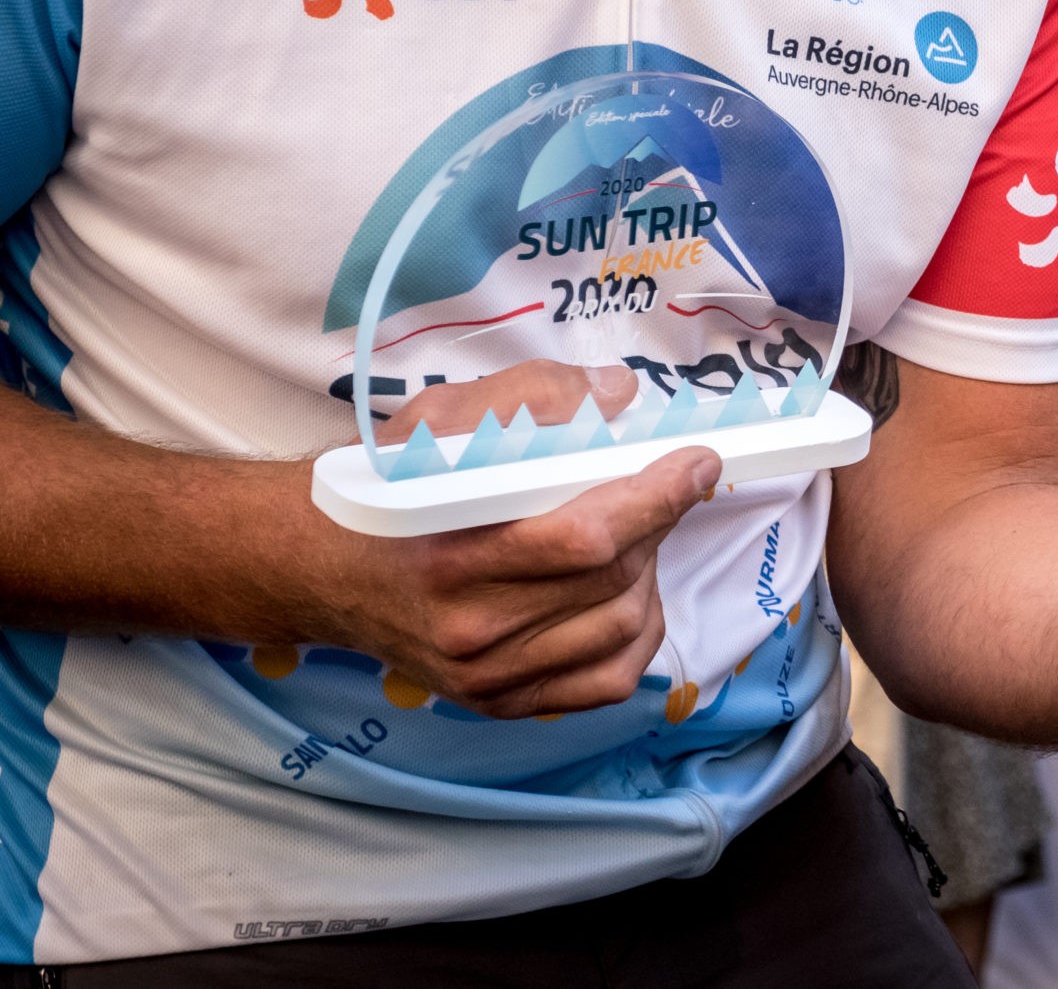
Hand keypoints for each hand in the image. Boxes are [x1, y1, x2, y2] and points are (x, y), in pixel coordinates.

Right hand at [318, 362, 719, 718]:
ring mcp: (486, 676)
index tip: (698, 463)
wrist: (322, 567)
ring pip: (621, 629)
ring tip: (634, 534)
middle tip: (667, 485)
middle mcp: (468, 629)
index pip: (586, 538)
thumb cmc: (386, 487)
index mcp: (450, 555)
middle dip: (659, 522)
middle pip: (611, 580)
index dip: (657, 498)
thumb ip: (531, 398)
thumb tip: (618, 394)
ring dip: (650, 573)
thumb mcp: (440, 421)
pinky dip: (637, 634)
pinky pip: (607, 681)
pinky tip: (626, 592)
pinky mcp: (499, 702)